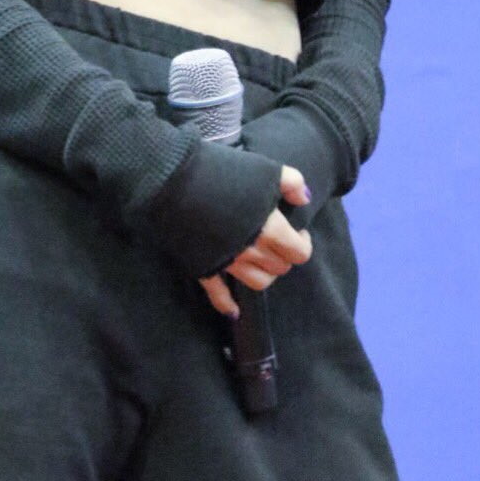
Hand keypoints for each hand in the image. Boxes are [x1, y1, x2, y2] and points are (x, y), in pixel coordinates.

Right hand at [197, 164, 313, 318]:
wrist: (173, 180)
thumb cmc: (222, 171)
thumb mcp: (265, 169)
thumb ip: (293, 184)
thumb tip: (306, 200)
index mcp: (271, 231)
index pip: (300, 253)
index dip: (302, 243)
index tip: (294, 230)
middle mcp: (252, 252)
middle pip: (279, 268)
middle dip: (283, 256)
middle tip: (276, 240)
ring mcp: (228, 264)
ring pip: (257, 283)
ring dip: (264, 274)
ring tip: (260, 259)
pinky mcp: (204, 267)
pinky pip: (218, 295)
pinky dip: (227, 305)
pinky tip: (234, 312)